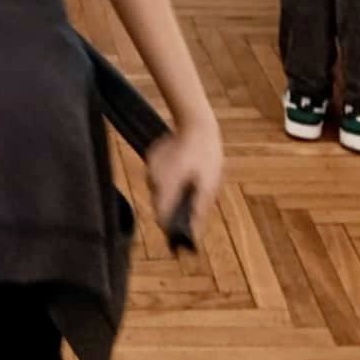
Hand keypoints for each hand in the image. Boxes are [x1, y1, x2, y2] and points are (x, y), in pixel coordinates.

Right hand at [145, 116, 222, 239]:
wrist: (196, 123)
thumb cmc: (206, 156)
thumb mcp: (209, 187)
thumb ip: (199, 211)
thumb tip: (194, 235)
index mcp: (167, 187)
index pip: (162, 219)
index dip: (171, 230)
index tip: (181, 235)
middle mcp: (153, 179)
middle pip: (159, 206)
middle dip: (174, 210)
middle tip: (192, 204)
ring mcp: (150, 167)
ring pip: (158, 192)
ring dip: (171, 194)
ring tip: (189, 184)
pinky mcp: (151, 159)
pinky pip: (158, 178)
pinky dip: (168, 181)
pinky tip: (181, 172)